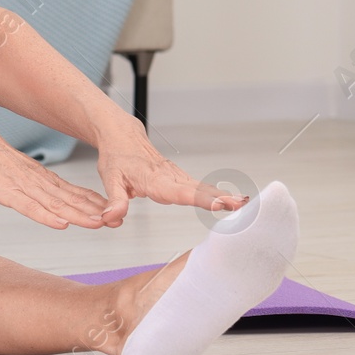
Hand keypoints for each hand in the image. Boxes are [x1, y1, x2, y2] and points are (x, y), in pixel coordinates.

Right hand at [0, 137, 110, 229]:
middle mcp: (38, 183)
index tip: (115, 214)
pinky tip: (59, 223)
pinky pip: (28, 207)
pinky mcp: (6, 193)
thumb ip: (42, 187)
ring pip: (55, 204)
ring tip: (97, 223)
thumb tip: (60, 202)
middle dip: (95, 213)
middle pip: (70, 200)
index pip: (75, 194)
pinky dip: (45, 216)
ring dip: (78, 215)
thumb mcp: (23, 173)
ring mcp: (23, 188)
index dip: (96, 205)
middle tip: (117, 221)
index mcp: (44, 179)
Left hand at [94, 133, 249, 225]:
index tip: (218, 203)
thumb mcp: (109, 179)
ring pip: (203, 187)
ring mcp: (176, 176)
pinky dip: (218, 193)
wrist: (122, 137)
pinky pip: (200, 186)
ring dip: (224, 195)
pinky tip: (234, 200)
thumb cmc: (117, 157)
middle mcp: (169, 177)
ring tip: (245, 204)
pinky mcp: (179, 178)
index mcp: (154, 179)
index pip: (179, 191)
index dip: (200, 198)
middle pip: (198, 189)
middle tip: (241, 205)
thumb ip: (114, 200)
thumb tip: (112, 218)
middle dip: (220, 198)